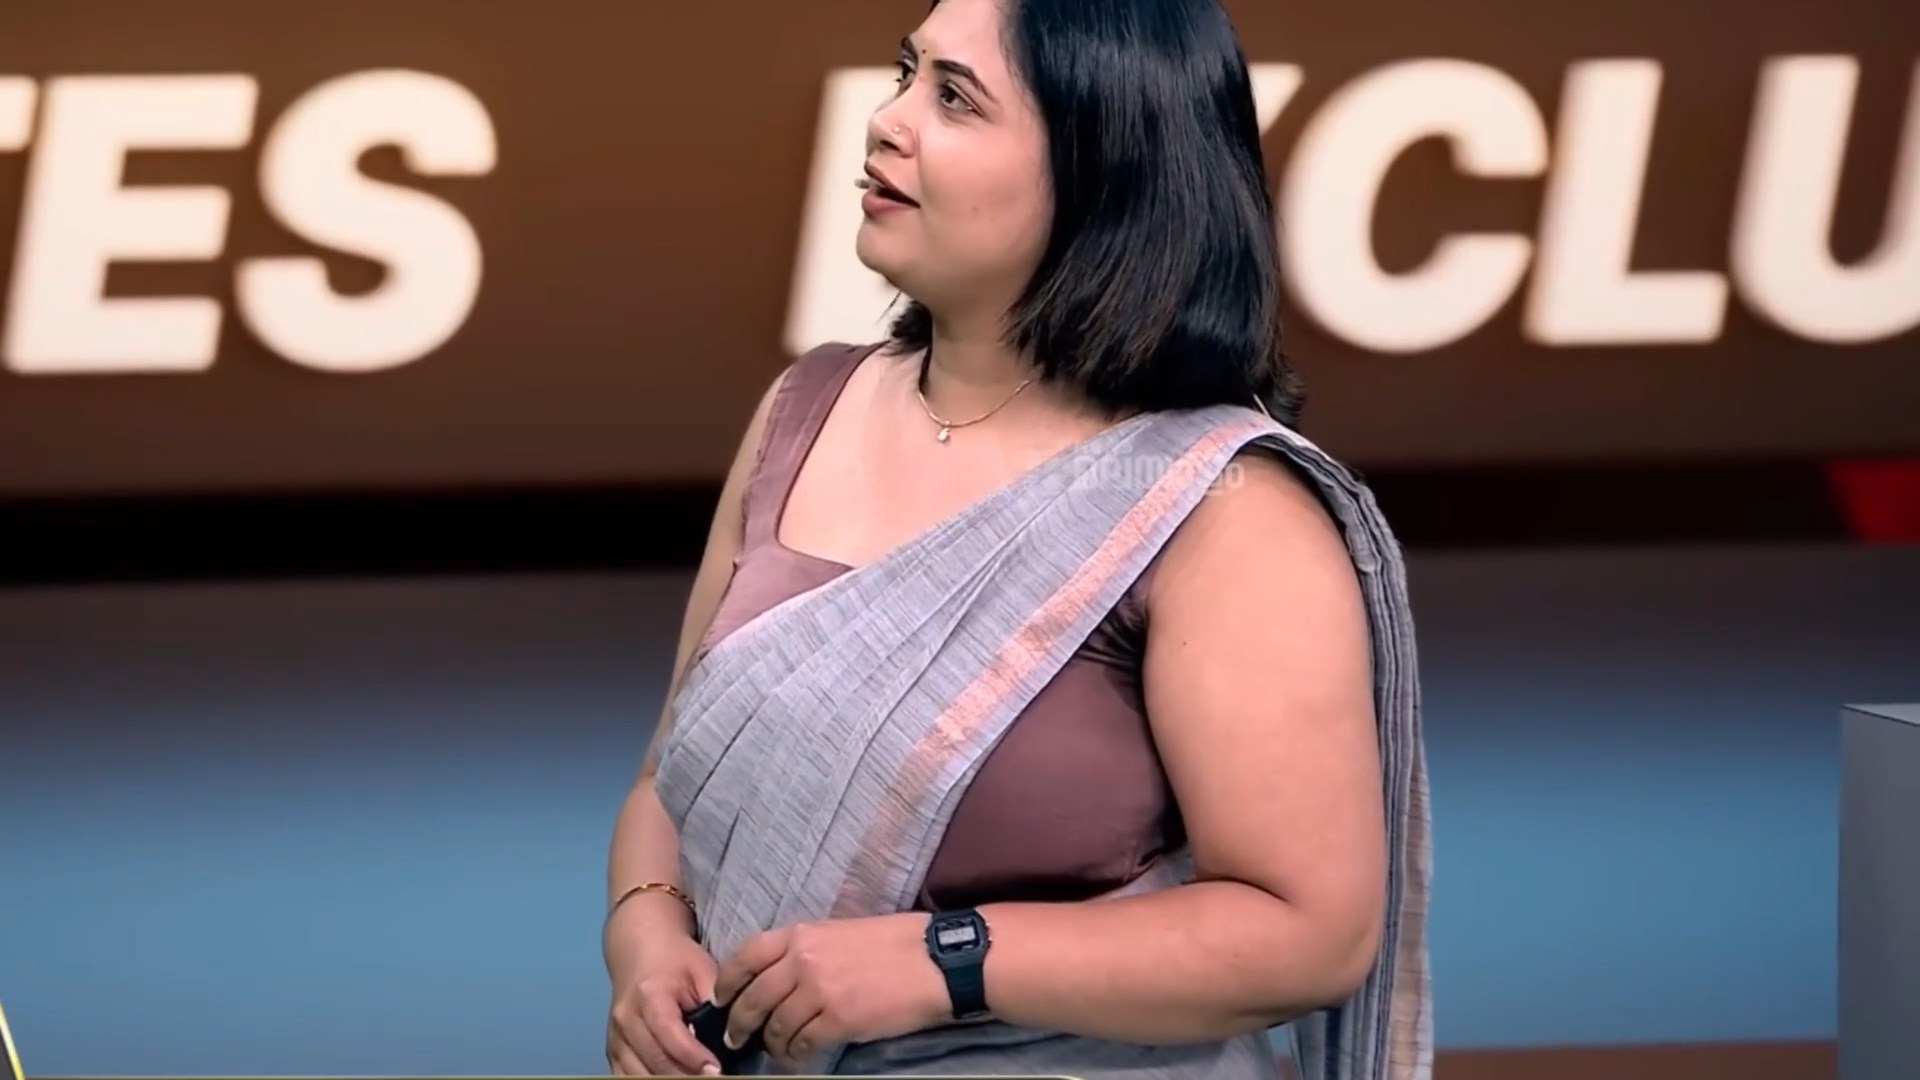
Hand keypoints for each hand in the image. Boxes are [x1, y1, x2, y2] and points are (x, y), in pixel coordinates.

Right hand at [606, 918, 721, 1075]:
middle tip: (715, 1079)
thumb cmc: (677, 960)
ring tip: (697, 1079)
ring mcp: (615, 1038)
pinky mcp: (612, 1050)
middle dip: (687, 1077)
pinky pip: (625, 1078)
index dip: (693, 1058)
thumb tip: (729, 1039)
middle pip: (654, 1062)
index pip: (670, 1035)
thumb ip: (714, 1004)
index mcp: (649, 997)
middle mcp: (626, 1020)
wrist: (640, 949)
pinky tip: (675, 1079)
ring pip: (639, 1076)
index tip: (717, 1071)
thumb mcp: (703, 971)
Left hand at [713, 913, 946, 1066]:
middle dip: (738, 1023)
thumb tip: (779, 976)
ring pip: (774, 1026)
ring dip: (770, 1043)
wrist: (933, 959)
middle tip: (735, 1038)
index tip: (721, 1000)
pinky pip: (801, 1043)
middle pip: (752, 998)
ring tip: (775, 1050)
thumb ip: (806, 950)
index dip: (726, 983)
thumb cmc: (894, 942)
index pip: (744, 957)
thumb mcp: (840, 932)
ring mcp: (817, 991)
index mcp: (801, 934)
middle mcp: (802, 960)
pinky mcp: (836, 1020)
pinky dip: (795, 1053)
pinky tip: (799, 1055)